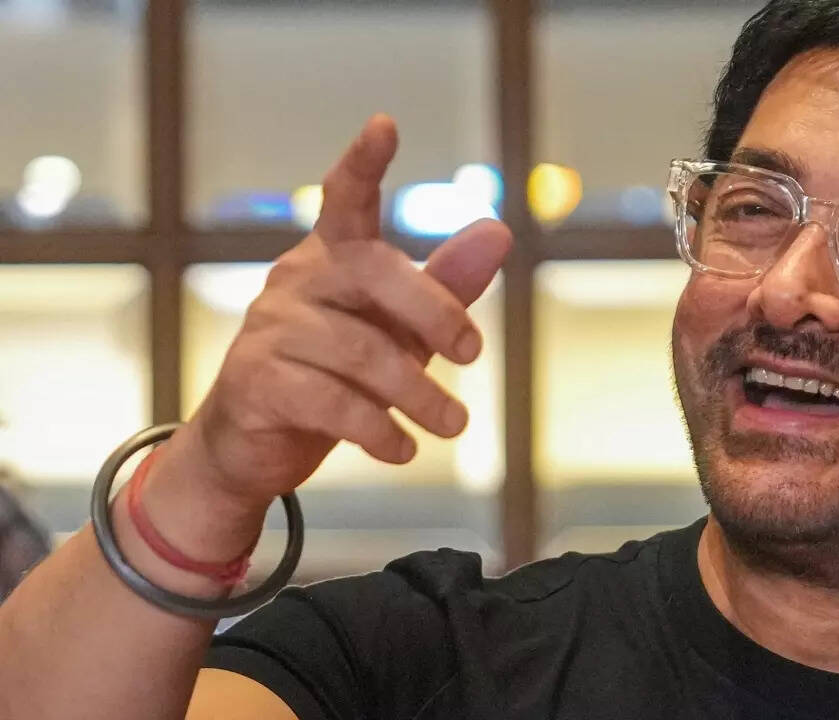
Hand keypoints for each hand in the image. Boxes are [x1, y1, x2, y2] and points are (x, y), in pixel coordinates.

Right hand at [177, 114, 511, 509]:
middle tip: (474, 355)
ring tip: (455, 424)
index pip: (344, 197)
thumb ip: (445, 284)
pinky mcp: (256, 382)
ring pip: (361, 352)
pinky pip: (333, 403)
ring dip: (420, 394)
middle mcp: (295, 279)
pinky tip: (405, 448)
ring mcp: (270, 329)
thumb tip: (499, 232)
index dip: (363, 162)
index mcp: (331, 255)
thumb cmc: (340, 373)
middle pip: (375, 273)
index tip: (384, 125)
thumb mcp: (400, 329)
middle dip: (436, 312)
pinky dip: (380, 430)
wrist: (257, 443)